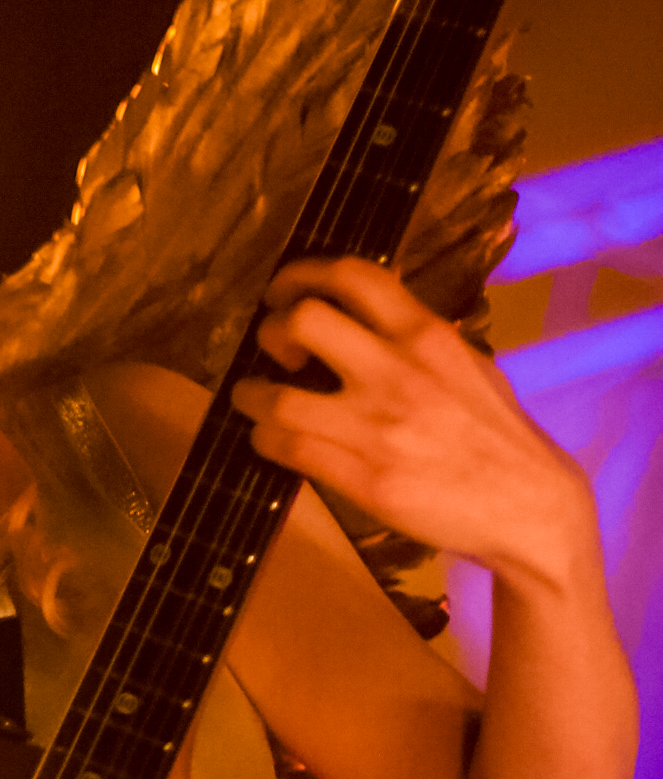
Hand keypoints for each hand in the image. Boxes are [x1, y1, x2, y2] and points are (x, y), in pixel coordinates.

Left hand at [231, 259, 594, 589]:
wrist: (529, 505)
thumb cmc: (497, 434)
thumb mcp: (467, 365)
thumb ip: (418, 341)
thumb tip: (368, 322)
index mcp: (426, 335)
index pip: (353, 275)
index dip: (302, 273)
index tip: (283, 291)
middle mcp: (397, 371)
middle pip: (303, 320)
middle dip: (272, 329)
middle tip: (274, 348)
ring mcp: (377, 427)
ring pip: (277, 396)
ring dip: (249, 394)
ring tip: (252, 399)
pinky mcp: (364, 478)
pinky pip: (289, 447)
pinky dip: (264, 437)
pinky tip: (268, 437)